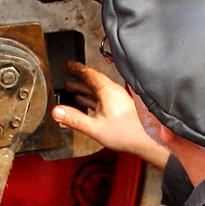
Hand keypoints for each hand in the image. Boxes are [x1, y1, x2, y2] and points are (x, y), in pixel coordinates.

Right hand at [51, 61, 170, 169]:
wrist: (147, 140)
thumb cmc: (127, 133)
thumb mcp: (95, 128)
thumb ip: (74, 119)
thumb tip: (57, 112)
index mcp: (107, 91)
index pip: (88, 74)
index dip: (75, 69)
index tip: (66, 65)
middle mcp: (113, 92)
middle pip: (92, 79)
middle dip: (78, 76)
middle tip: (66, 72)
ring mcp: (117, 99)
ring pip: (96, 88)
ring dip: (83, 87)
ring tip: (70, 86)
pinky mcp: (119, 107)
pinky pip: (101, 97)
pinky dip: (90, 96)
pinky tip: (84, 100)